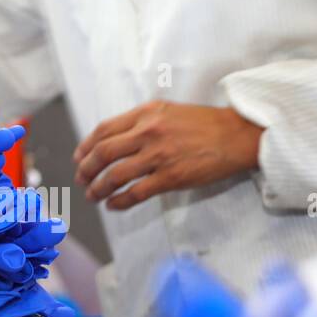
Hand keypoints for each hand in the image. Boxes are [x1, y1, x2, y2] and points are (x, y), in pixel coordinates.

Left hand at [72, 100, 263, 210]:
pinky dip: (119, 201)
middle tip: (82, 180)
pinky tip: (113, 205)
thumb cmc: (205, 124)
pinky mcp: (171, 177)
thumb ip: (143, 121)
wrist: (236, 135)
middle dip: (86, 169)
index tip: (79, 158)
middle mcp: (148, 132)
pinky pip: (135, 193)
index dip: (86, 146)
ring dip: (98, 188)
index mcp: (146, 113)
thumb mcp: (169, 111)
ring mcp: (159, 155)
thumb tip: (118, 139)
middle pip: (103, 153)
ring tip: (93, 196)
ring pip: (115, 175)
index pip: (104, 130)